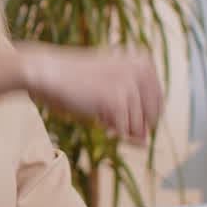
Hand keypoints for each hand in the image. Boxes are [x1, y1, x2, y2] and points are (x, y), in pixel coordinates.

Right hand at [21, 45, 162, 143]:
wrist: (48, 71)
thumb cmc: (76, 82)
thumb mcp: (110, 94)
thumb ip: (132, 116)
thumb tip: (145, 144)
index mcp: (144, 62)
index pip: (158, 103)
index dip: (139, 116)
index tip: (116, 109)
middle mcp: (143, 70)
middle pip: (152, 118)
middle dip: (131, 124)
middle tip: (107, 114)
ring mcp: (131, 85)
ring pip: (138, 127)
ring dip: (117, 126)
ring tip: (98, 108)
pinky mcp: (117, 100)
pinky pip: (124, 131)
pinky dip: (109, 129)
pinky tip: (96, 114)